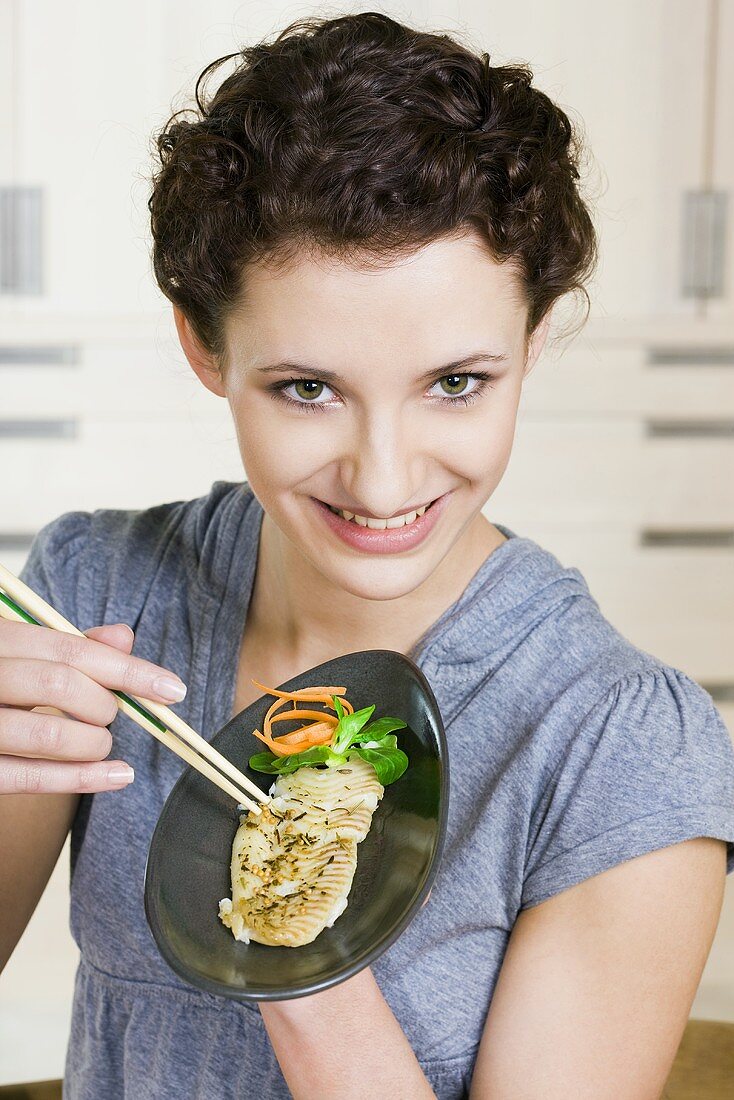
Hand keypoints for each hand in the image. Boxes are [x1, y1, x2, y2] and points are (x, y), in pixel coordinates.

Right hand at [0, 619, 186, 793]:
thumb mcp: (19, 650)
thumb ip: (68, 645)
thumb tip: (123, 637)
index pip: (72, 650)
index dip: (130, 671)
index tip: (172, 689)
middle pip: (61, 686)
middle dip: (104, 705)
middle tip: (112, 714)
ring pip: (48, 734)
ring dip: (93, 743)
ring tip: (102, 744)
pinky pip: (28, 778)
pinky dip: (81, 779)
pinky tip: (116, 776)